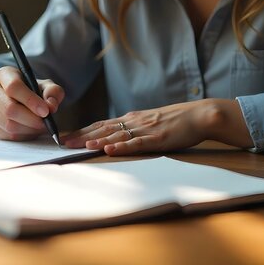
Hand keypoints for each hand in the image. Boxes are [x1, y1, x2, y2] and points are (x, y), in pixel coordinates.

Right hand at [0, 66, 64, 140]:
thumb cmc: (32, 90)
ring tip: (40, 126)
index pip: (14, 87)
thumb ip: (53, 92)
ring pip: (8, 125)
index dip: (31, 101)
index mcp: (4, 74)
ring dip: (28, 129)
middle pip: (9, 109)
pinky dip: (22, 136)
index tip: (46, 111)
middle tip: (46, 123)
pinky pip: (6, 135)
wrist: (15, 98)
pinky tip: (30, 130)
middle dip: (31, 119)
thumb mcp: (45, 85)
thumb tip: (51, 106)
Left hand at [61, 99, 251, 155]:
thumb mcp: (150, 122)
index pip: (102, 124)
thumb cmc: (176, 121)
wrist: (200, 115)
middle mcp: (134, 121)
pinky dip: (122, 146)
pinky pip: (137, 143)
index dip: (82, 130)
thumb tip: (115, 136)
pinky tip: (109, 149)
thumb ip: (133, 128)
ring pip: (117, 135)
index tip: (65, 136)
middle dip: (82, 135)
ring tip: (81, 145)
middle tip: (63, 142)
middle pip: (103, 128)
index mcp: (132, 118)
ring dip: (98, 140)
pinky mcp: (158, 138)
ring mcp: (145, 129)